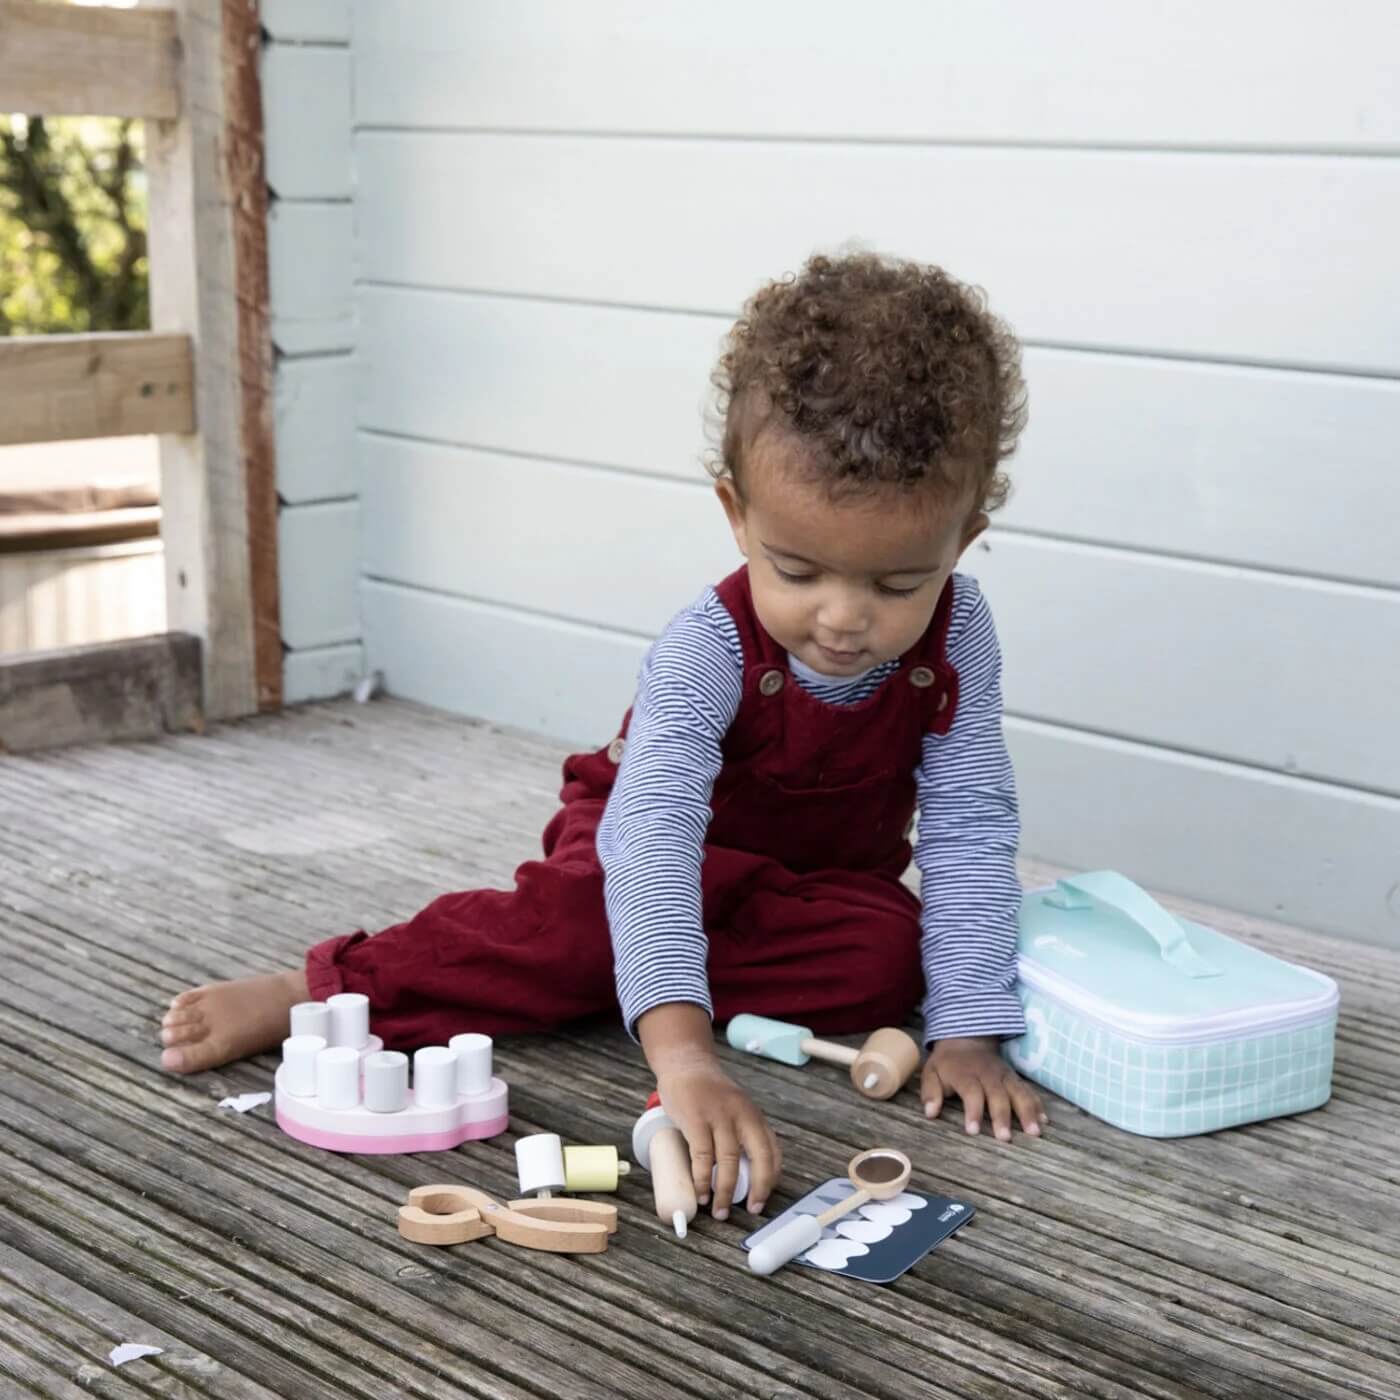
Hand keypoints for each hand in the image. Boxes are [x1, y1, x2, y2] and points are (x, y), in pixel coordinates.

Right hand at [638, 1001, 780, 1218]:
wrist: (685, 1065)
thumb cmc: (709, 1093)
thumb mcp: (734, 1108)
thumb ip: (741, 1133)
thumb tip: (743, 1173)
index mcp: (753, 1116)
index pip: (772, 1151)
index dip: (770, 1179)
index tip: (762, 1199)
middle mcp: (742, 1115)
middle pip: (759, 1157)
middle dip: (758, 1188)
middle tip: (751, 1210)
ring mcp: (719, 1116)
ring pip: (729, 1161)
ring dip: (724, 1191)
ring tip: (718, 1210)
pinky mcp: (696, 1119)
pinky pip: (702, 1156)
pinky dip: (701, 1179)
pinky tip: (700, 1192)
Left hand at [923, 1036, 1047, 1142]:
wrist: (966, 1038)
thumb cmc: (947, 1063)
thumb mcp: (931, 1072)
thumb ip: (930, 1092)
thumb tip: (930, 1113)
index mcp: (965, 1074)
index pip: (971, 1092)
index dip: (972, 1111)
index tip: (973, 1131)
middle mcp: (988, 1074)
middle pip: (997, 1095)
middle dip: (1002, 1116)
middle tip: (1005, 1138)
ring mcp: (1004, 1076)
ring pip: (1018, 1092)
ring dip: (1027, 1112)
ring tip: (1034, 1132)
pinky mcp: (1014, 1078)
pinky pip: (1028, 1090)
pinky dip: (1037, 1105)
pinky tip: (1044, 1121)